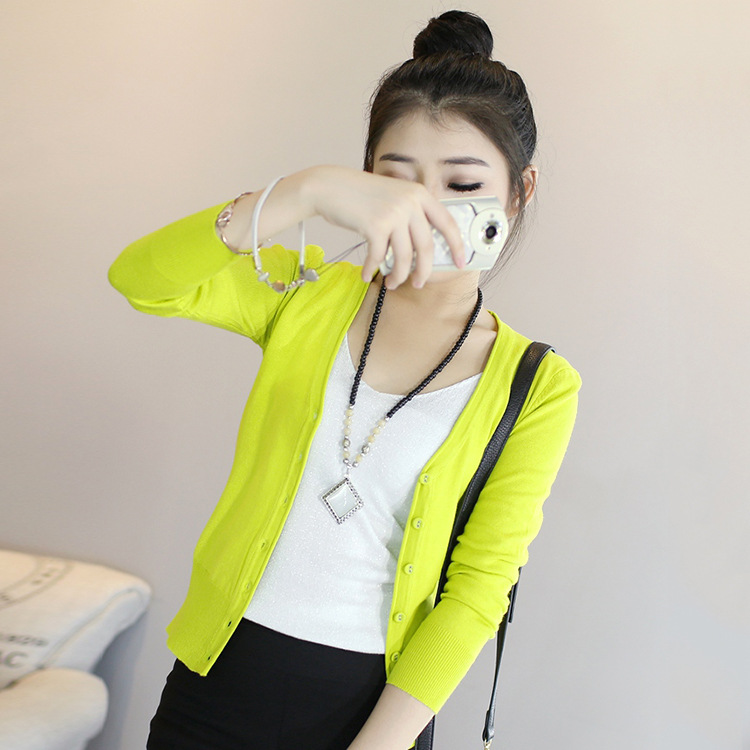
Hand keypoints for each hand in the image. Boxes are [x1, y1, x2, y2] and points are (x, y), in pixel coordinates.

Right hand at [302, 165, 465, 288]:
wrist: (329, 187)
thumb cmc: (359, 196)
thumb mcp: (392, 197)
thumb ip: (410, 215)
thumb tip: (422, 250)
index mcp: (419, 194)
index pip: (447, 222)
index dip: (456, 245)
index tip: (461, 262)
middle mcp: (410, 202)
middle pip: (426, 247)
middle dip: (423, 271)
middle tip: (418, 284)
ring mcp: (393, 213)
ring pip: (404, 256)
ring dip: (398, 275)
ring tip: (391, 283)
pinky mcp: (375, 225)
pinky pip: (379, 257)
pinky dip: (372, 269)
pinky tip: (366, 274)